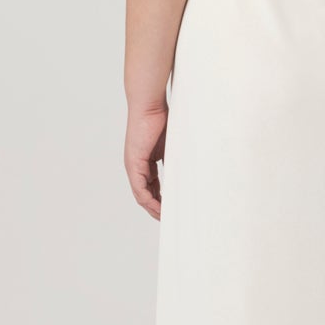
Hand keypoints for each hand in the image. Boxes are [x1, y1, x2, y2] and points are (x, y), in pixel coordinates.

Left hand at [125, 102, 167, 219]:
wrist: (149, 105)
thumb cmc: (162, 118)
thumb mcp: (172, 144)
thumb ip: (176, 158)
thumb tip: (191, 170)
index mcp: (146, 160)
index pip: (153, 185)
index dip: (162, 198)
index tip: (173, 208)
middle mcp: (136, 165)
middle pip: (146, 194)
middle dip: (157, 208)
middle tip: (169, 218)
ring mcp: (133, 165)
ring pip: (142, 195)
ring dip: (153, 208)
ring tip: (165, 218)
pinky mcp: (133, 164)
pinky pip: (139, 189)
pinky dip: (149, 200)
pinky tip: (159, 208)